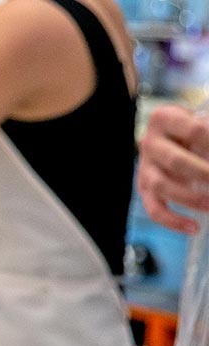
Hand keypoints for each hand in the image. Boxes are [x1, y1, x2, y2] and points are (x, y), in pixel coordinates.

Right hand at [137, 105, 207, 234]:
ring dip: (190, 198)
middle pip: (176, 161)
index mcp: (165, 118)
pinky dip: (172, 220)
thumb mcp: (202, 125)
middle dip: (204, 174)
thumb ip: (208, 136)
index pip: (194, 130)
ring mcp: (145, 167)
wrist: (175, 138)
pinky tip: (194, 227)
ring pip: (161, 186)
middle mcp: (150, 142)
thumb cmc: (195, 132)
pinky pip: (153, 208)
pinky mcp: (145, 188)